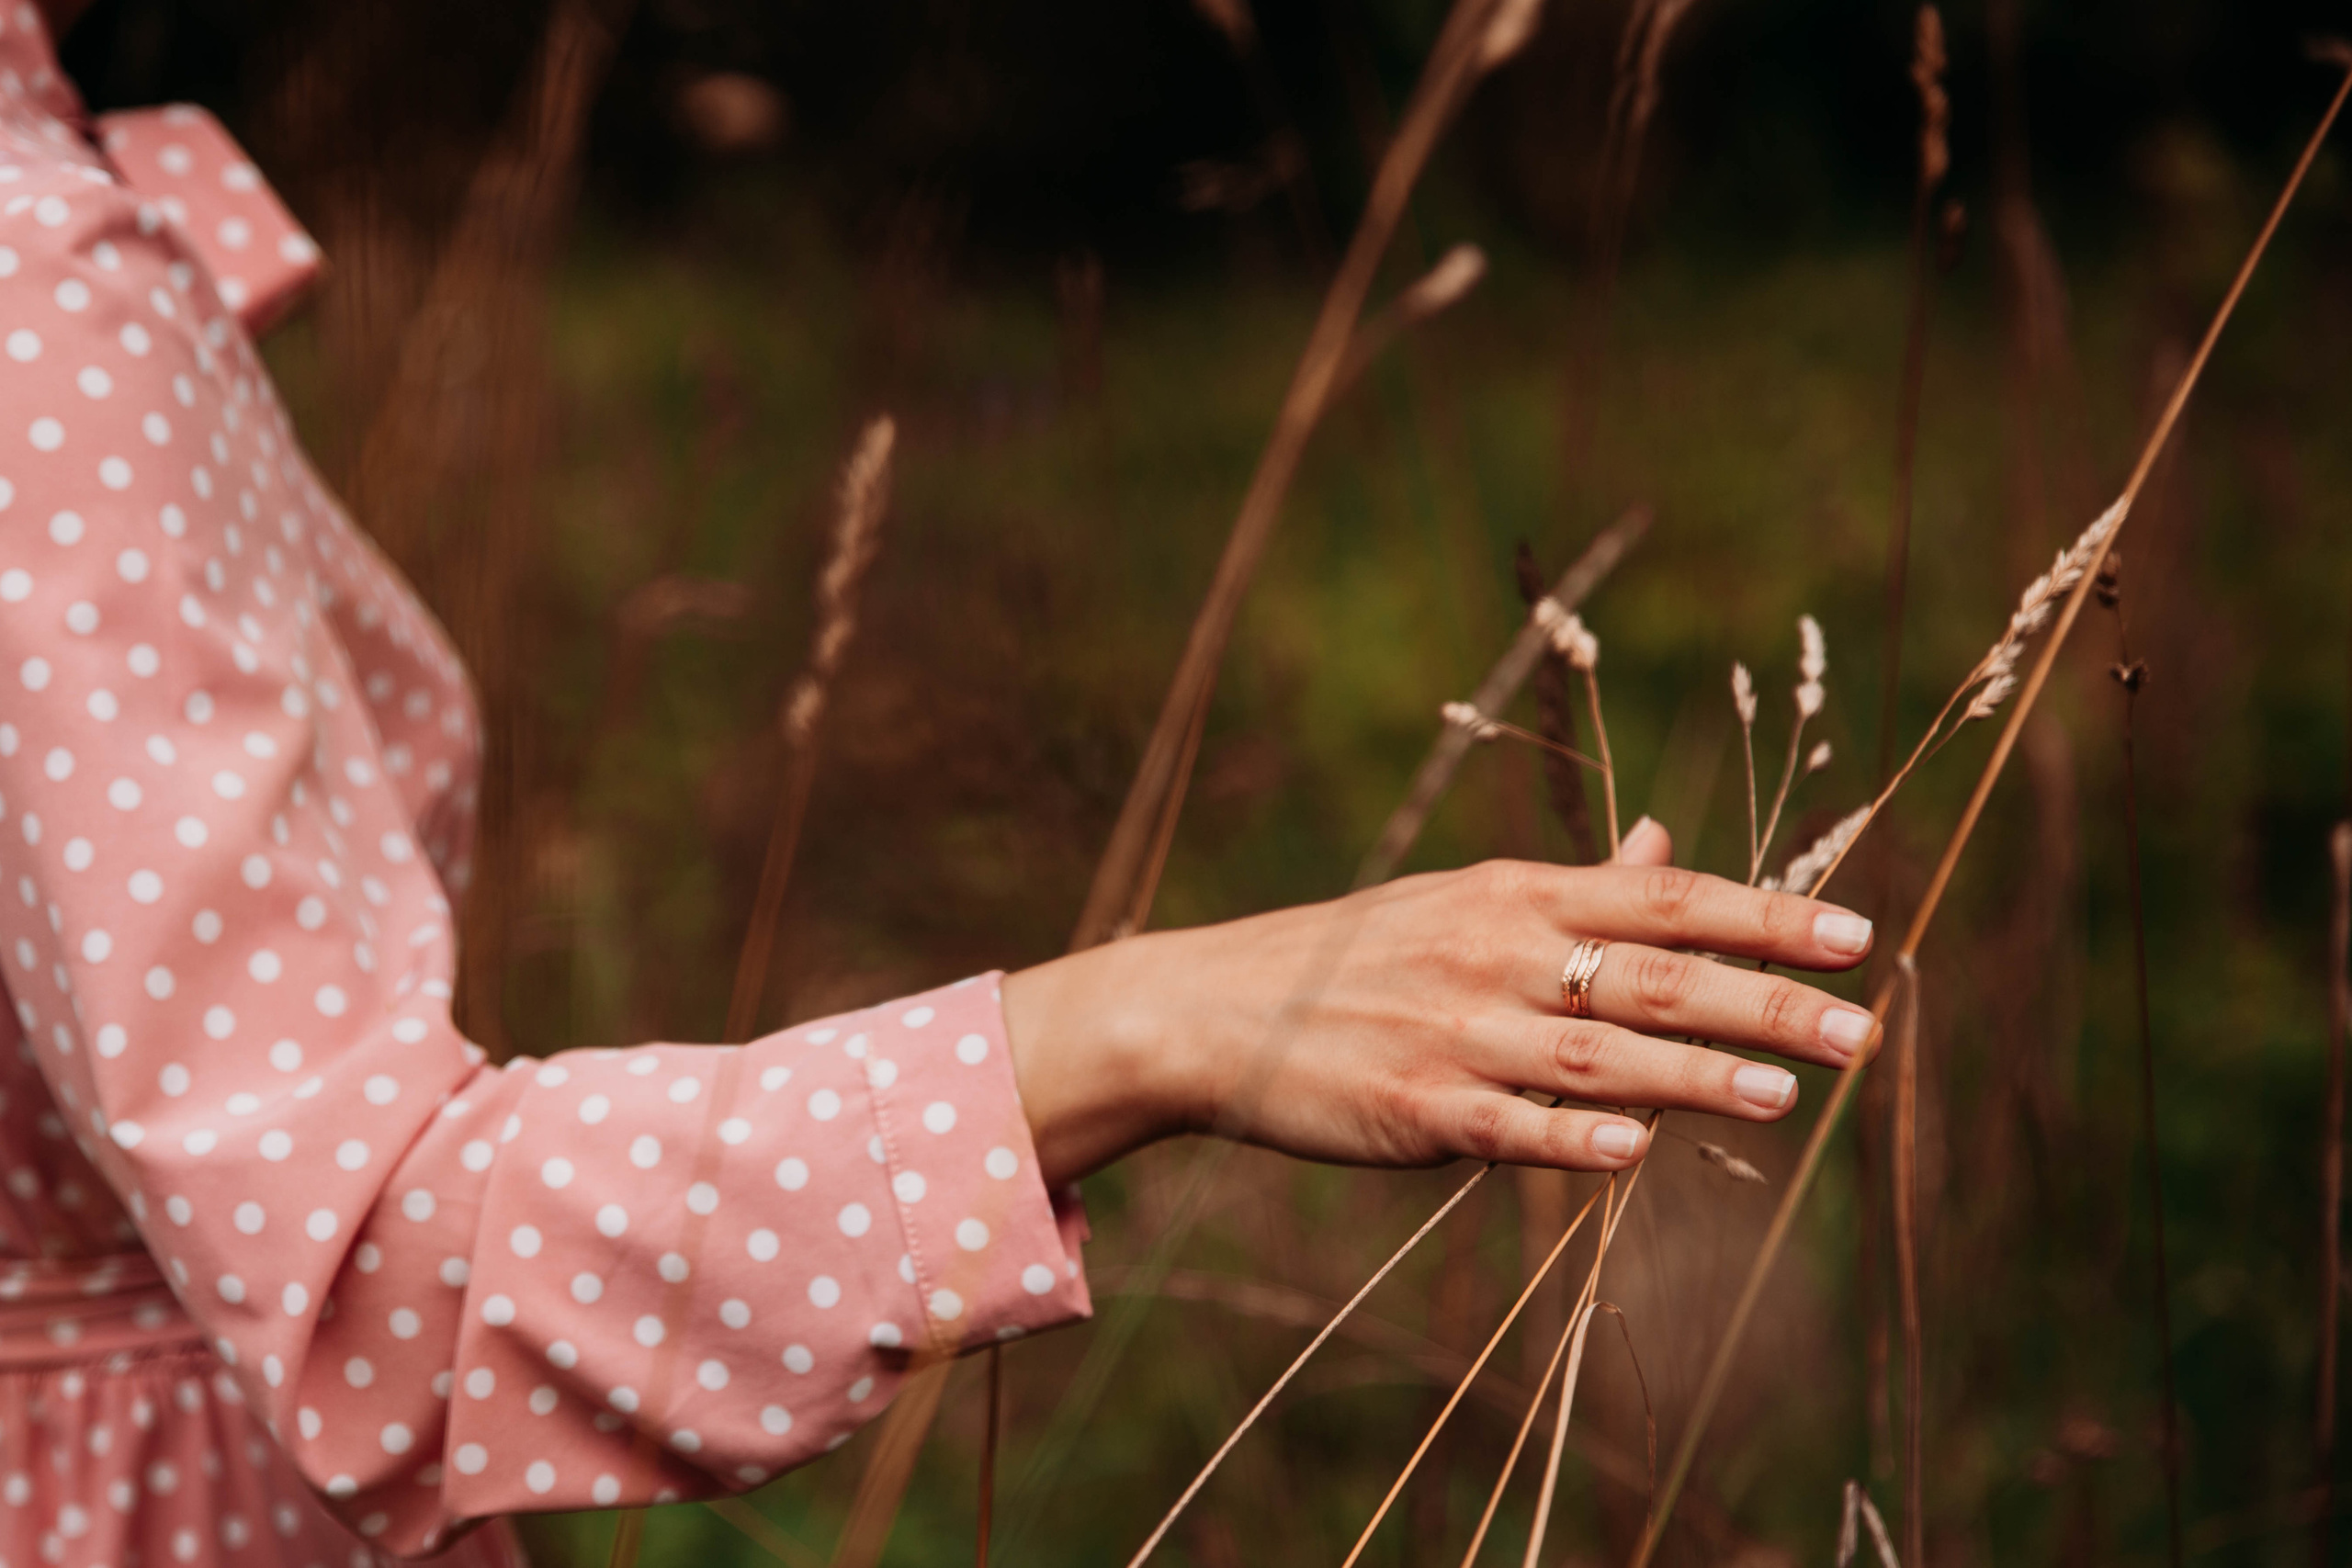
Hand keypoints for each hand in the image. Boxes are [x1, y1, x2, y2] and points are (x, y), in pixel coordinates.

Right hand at [1001, 817, 1878, 1186]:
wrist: (1215, 1009)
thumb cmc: (1358, 958)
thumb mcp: (1465, 900)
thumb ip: (1578, 890)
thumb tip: (1670, 846)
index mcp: (1516, 897)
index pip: (1666, 899)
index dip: (1765, 916)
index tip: (1857, 937)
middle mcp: (1496, 955)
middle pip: (1651, 975)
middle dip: (1762, 1001)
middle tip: (1860, 1028)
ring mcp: (1455, 1033)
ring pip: (1594, 1055)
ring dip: (1691, 1075)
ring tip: (1782, 1093)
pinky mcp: (1412, 1108)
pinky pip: (1506, 1127)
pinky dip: (1572, 1140)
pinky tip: (1639, 1154)